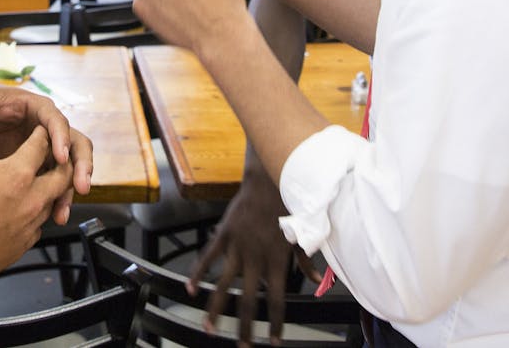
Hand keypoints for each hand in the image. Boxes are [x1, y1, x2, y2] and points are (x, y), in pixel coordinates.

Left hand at [0, 84, 93, 223]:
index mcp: (41, 109)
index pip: (57, 121)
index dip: (61, 138)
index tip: (61, 156)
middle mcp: (54, 128)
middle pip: (78, 145)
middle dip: (81, 166)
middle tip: (80, 186)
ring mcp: (54, 147)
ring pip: (72, 168)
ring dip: (70, 190)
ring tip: (62, 213)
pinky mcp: (49, 165)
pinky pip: (60, 182)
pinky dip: (58, 199)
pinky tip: (54, 217)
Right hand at [0, 95, 73, 285]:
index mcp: (17, 174)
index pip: (40, 146)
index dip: (40, 135)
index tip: (38, 131)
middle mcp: (30, 202)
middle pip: (60, 177)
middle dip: (60, 162)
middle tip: (54, 155)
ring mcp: (26, 229)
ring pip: (51, 205)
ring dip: (50, 191)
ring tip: (42, 184)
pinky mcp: (18, 249)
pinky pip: (37, 229)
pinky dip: (35, 217)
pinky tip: (23, 214)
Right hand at [189, 166, 315, 345]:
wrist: (270, 177)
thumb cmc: (290, 206)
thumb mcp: (302, 236)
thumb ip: (306, 261)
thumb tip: (316, 282)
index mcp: (276, 262)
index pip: (277, 302)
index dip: (275, 324)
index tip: (272, 342)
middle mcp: (255, 259)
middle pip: (247, 301)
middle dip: (244, 327)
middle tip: (242, 346)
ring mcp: (237, 247)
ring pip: (223, 285)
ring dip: (215, 309)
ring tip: (209, 328)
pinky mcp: (224, 234)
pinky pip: (208, 257)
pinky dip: (198, 273)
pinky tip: (191, 290)